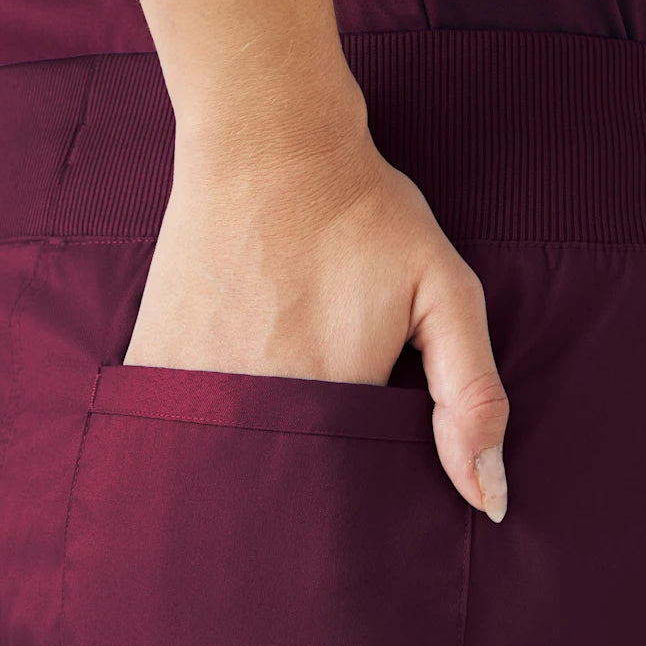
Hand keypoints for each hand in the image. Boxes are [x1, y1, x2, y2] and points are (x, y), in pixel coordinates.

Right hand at [123, 122, 508, 520]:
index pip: (349, 501)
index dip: (362, 497)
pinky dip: (195, 435)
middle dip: (304, 492)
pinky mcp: (154, 365)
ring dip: (247, 463)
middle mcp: (258, 409)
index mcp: (334, 403)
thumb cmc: (365, 215)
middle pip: (285, 494)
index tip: (365, 465)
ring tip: (271, 391)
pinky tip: (222, 392)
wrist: (267, 144)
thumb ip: (472, 397)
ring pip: (227, 469)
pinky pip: (171, 435)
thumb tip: (490, 499)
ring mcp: (195, 388)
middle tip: (312, 413)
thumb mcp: (445, 292)